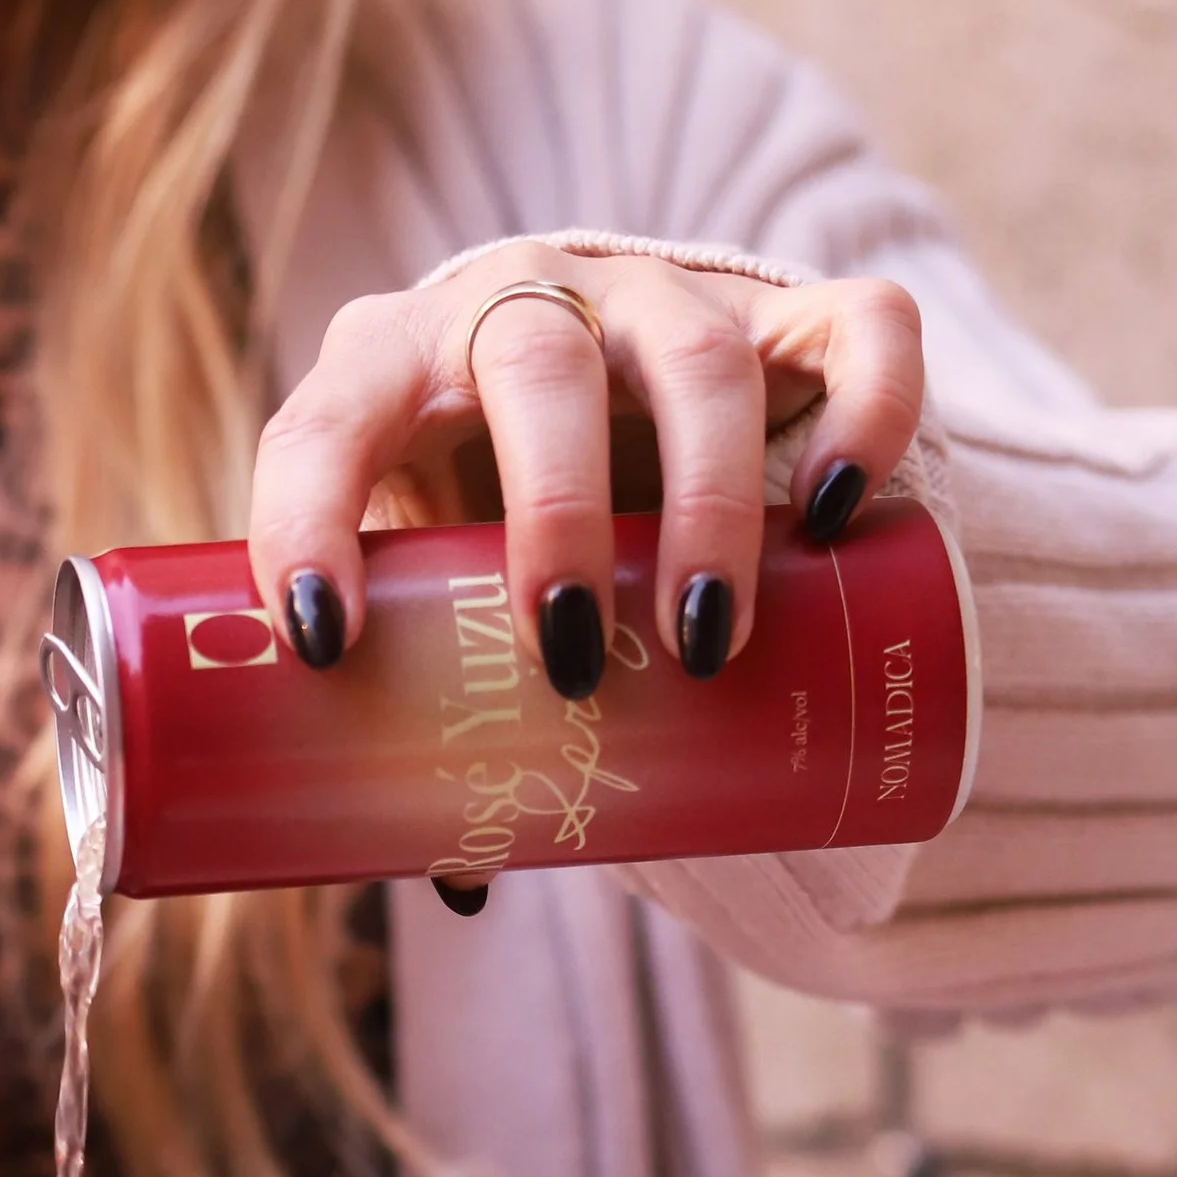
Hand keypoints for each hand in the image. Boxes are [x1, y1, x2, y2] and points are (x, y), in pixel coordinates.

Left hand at [249, 240, 925, 697]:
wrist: (599, 388)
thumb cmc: (479, 507)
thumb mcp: (434, 579)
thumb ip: (433, 702)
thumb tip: (462, 880)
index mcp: (392, 362)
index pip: (325, 420)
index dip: (308, 521)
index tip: (321, 644)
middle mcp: (524, 299)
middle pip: (539, 366)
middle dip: (552, 515)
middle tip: (567, 659)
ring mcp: (663, 296)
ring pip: (699, 361)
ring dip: (706, 506)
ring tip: (704, 647)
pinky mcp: (787, 311)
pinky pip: (858, 327)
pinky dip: (868, 411)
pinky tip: (839, 515)